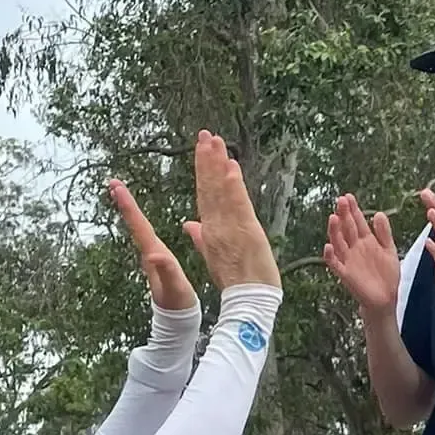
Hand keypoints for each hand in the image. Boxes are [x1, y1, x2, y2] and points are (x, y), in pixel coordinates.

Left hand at [108, 179, 196, 311]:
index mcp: (154, 253)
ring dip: (129, 210)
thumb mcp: (174, 286)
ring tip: (120, 192)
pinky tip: (139, 217)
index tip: (117, 188)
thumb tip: (152, 255)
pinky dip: (140, 220)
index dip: (128, 206)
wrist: (178, 316)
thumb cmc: (177, 302)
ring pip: (138, 228)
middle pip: (135, 224)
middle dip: (125, 203)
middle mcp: (150, 252)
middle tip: (113, 183)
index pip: (139, 226)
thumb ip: (165, 270)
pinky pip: (146, 233)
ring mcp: (152, 255)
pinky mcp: (157, 258)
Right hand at [182, 133, 279, 290]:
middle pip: (209, 187)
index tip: (201, 149)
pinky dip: (233, 186)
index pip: (205, 194)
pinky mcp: (246, 232)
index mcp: (210, 230)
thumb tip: (188, 223)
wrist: (246, 300)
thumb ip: (200, 237)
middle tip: (205, 134)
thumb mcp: (213, 256)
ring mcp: (229, 227)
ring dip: (217, 164)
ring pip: (220, 191)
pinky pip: (238, 205)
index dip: (202, 171)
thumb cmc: (234, 280)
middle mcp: (216, 225)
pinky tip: (230, 167)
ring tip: (214, 140)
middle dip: (206, 159)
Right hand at [324, 195, 400, 314]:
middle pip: (347, 228)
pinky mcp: (346, 274)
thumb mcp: (389, 250)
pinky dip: (330, 256)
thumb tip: (378, 213)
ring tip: (333, 217)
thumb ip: (384, 233)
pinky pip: (335, 264)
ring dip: (335, 231)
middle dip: (344, 215)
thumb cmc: (388, 275)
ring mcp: (349, 260)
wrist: (386, 299)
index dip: (353, 210)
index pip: (357, 222)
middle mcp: (355, 248)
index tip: (349, 197)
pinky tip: (328, 247)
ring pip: (339, 243)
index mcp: (366, 241)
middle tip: (341, 200)